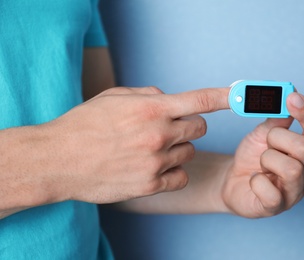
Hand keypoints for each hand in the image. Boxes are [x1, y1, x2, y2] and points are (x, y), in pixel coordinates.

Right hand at [45, 86, 228, 203]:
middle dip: (189, 127)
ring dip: (177, 150)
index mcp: (151, 109)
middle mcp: (158, 134)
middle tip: (169, 129)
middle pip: (199, 129)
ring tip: (150, 150)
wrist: (58, 159)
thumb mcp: (114, 97)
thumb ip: (148, 95)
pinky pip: (181, 177)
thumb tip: (170, 99)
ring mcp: (155, 162)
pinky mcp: (150, 185)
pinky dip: (173, 172)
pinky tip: (154, 168)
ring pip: (188, 153)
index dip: (225, 97)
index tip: (241, 96)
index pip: (199, 100)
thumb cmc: (84, 125)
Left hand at [221, 92, 303, 217]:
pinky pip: (271, 192)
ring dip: (267, 159)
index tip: (293, 97)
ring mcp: (297, 192)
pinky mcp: (278, 207)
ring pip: (292, 169)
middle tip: (265, 142)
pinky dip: (256, 181)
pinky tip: (254, 179)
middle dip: (277, 138)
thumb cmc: (253, 156)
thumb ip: (278, 118)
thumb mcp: (264, 133)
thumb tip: (289, 97)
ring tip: (261, 163)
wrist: (233, 180)